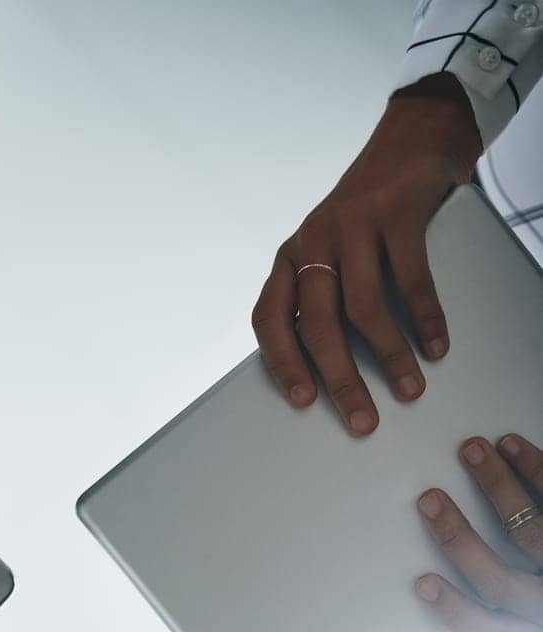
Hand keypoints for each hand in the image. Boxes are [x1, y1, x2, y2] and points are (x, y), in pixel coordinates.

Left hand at [252, 77, 481, 434]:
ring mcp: (353, 224)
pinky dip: (425, 317)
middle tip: (363, 420)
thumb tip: (325, 368)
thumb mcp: (331, 251)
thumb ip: (322, 296)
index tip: (303, 401)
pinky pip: (409, 277)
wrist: (411, 138)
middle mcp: (313, 241)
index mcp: (290, 258)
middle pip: (316, 323)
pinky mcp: (395, 211)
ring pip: (362, 307)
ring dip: (388, 356)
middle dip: (340, 379)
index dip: (281, 363)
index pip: (268, 318)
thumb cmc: (368, 212)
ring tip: (409, 389)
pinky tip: (435, 346)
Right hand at [415, 432, 542, 631]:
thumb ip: (520, 595)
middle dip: (457, 538)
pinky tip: (513, 447)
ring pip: (530, 531)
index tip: (424, 583)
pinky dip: (534, 466)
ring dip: (495, 486)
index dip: (454, 610)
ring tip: (474, 453)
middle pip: (499, 580)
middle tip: (432, 501)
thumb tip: (467, 563)